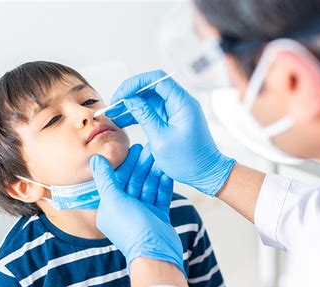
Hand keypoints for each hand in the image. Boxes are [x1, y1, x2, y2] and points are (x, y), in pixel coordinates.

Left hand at [91, 144, 184, 275]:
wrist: (156, 254)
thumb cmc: (131, 229)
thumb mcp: (114, 200)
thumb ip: (105, 178)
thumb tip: (95, 159)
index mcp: (111, 207)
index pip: (118, 179)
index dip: (126, 163)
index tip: (133, 148)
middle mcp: (126, 209)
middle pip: (134, 181)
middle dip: (142, 165)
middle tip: (150, 148)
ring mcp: (143, 213)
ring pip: (149, 186)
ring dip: (154, 171)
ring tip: (161, 156)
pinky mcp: (158, 216)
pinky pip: (160, 195)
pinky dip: (164, 183)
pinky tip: (168, 171)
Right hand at [107, 70, 235, 195]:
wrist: (206, 174)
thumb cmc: (188, 160)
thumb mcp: (161, 139)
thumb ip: (145, 116)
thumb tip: (130, 100)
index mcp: (182, 103)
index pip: (157, 79)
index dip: (135, 84)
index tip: (120, 95)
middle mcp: (180, 102)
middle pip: (151, 88)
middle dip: (130, 95)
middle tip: (113, 108)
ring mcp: (177, 111)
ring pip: (149, 100)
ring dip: (132, 106)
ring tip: (114, 116)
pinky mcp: (173, 120)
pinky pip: (153, 111)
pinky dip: (139, 115)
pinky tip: (124, 121)